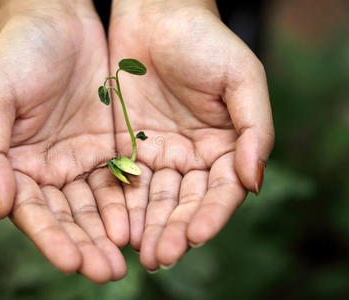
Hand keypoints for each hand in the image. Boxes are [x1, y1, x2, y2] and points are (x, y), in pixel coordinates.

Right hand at [0, 0, 127, 282]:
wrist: (58, 19)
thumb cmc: (17, 54)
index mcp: (18, 165)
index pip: (34, 212)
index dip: (51, 238)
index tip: (72, 261)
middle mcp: (51, 170)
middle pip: (69, 217)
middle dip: (87, 245)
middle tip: (108, 272)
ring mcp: (81, 159)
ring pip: (98, 205)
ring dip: (111, 232)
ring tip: (128, 259)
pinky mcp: (109, 146)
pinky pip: (122, 179)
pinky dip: (130, 202)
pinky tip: (142, 221)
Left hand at [109, 0, 273, 269]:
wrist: (157, 14)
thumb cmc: (205, 41)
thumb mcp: (242, 78)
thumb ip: (254, 129)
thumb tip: (253, 180)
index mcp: (223, 147)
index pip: (221, 191)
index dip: (211, 214)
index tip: (196, 234)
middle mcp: (190, 157)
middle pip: (184, 202)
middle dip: (173, 229)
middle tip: (160, 255)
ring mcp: (157, 153)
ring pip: (152, 198)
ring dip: (145, 225)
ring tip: (138, 251)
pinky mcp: (125, 146)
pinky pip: (122, 179)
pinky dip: (120, 202)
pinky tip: (115, 223)